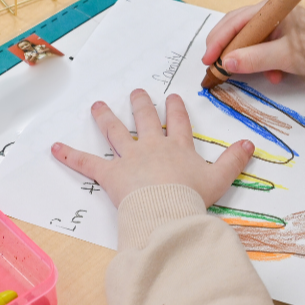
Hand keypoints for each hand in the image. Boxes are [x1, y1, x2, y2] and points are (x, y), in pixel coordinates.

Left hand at [51, 89, 254, 207]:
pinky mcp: (110, 174)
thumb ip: (234, 161)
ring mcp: (130, 158)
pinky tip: (54, 147)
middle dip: (142, 104)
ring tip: (98, 106)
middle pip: (146, 119)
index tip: (174, 98)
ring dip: (106, 118)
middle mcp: (153, 147)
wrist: (168, 211)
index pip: (178, 123)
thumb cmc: (192, 197)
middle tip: (138, 92)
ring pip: (116, 132)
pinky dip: (70, 155)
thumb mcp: (219, 179)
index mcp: (178, 148)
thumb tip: (250, 144)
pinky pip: (87, 163)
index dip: (176, 110)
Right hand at [201, 2, 304, 84]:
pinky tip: (274, 77)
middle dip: (227, 51)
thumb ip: (255, 59)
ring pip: (252, 43)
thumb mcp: (287, 57)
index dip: (218, 40)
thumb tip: (227, 63)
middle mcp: (275, 14)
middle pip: (240, 30)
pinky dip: (265, 65)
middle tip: (214, 69)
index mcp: (274, 9)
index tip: (208, 60)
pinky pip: (267, 51)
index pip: (236, 20)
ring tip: (241, 77)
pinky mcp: (288, 41)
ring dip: (246, 60)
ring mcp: (281, 27)